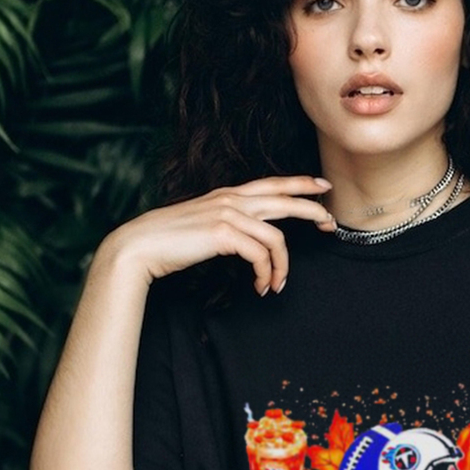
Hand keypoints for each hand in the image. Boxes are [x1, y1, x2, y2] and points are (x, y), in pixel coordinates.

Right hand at [104, 175, 335, 293]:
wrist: (140, 246)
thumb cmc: (169, 241)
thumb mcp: (205, 225)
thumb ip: (229, 224)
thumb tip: (250, 239)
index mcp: (228, 195)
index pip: (272, 183)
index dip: (300, 183)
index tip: (322, 187)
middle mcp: (231, 199)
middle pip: (284, 200)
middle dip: (312, 210)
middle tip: (330, 225)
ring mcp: (227, 214)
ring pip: (276, 237)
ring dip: (282, 267)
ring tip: (277, 284)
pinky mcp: (223, 234)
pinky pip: (260, 255)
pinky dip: (266, 274)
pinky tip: (262, 287)